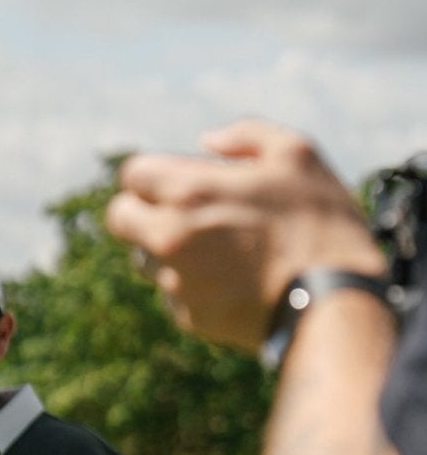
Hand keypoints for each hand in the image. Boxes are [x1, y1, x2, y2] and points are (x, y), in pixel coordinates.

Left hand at [107, 122, 383, 350]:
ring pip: (143, 259)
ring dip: (166, 250)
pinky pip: (172, 295)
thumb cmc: (320, 223)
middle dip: (143, 210)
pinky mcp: (189, 318)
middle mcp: (168, 236)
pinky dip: (191, 286)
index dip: (155, 174)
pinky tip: (232, 281)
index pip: (132, 174)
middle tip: (182, 212)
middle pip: (119, 218)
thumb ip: (246, 136)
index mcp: (187, 191)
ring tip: (216, 249)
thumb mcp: (296, 156)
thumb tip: (208, 141)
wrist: (334, 303)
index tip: (180, 181)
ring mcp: (175, 281)